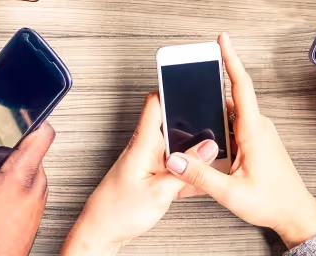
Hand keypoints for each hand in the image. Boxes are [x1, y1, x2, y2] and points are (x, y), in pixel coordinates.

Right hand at [0, 123, 55, 255]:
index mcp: (20, 176)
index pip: (43, 135)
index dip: (36, 118)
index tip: (23, 111)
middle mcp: (36, 183)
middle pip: (31, 148)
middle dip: (10, 144)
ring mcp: (39, 194)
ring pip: (29, 164)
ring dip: (10, 162)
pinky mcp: (37, 204)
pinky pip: (28, 179)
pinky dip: (13, 177)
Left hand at [61, 93, 215, 254]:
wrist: (99, 235)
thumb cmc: (116, 214)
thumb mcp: (159, 191)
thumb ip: (185, 169)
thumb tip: (207, 147)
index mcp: (142, 144)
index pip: (155, 104)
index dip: (171, 88)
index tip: (191, 80)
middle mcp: (144, 149)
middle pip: (172, 125)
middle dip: (194, 126)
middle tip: (215, 129)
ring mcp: (147, 163)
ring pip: (176, 149)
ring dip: (193, 153)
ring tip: (212, 159)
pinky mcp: (150, 177)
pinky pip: (174, 168)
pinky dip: (188, 173)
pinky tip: (199, 181)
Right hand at [164, 33, 315, 248]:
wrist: (296, 214)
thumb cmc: (272, 202)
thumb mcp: (231, 193)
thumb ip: (200, 175)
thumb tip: (174, 159)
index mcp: (254, 131)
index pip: (241, 85)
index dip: (230, 59)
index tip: (222, 39)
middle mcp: (259, 127)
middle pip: (231, 96)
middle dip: (210, 85)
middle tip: (193, 76)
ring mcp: (259, 133)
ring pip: (231, 113)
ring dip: (213, 111)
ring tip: (192, 114)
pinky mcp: (257, 141)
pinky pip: (235, 125)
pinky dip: (219, 126)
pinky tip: (207, 139)